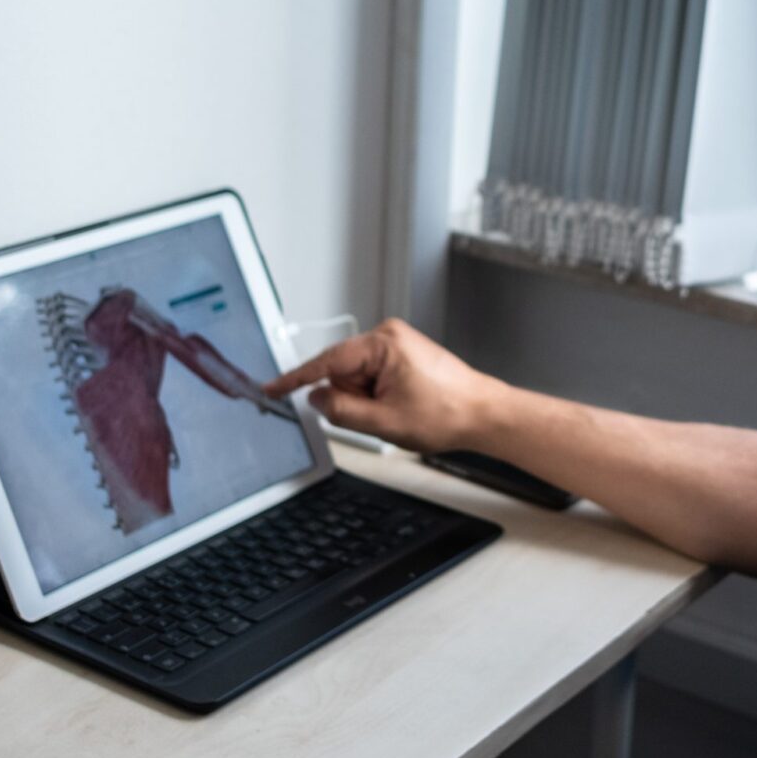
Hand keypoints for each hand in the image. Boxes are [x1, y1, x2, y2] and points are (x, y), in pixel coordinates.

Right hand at [263, 319, 504, 453]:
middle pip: (342, 371)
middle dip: (351, 398)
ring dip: (367, 400)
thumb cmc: (448, 412)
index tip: (273, 388)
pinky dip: (376, 397)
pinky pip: (372, 378)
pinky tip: (401, 406)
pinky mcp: (402, 355)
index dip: (296, 378)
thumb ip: (341, 410)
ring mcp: (396, 344)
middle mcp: (388, 335)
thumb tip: (317, 398)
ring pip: (357, 378)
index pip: (326, 361)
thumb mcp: (384, 421)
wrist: (483, 414)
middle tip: (380, 416)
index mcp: (382, 343)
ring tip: (399, 411)